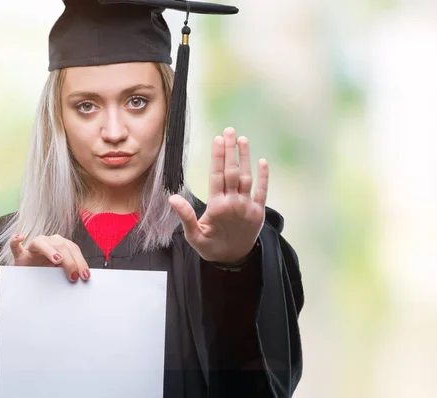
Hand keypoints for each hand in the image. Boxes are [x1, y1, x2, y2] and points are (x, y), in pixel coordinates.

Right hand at [10, 234, 90, 282]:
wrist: (31, 277)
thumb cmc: (49, 272)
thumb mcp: (62, 271)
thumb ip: (70, 270)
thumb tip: (83, 277)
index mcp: (61, 244)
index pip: (73, 248)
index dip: (80, 261)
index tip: (84, 275)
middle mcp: (48, 241)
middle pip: (60, 245)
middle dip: (69, 261)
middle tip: (73, 275)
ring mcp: (33, 246)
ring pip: (40, 242)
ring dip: (50, 250)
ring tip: (58, 260)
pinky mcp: (20, 254)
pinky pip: (15, 245)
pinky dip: (15, 240)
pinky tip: (20, 237)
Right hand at [169, 127, 267, 263]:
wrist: (233, 261)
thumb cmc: (210, 246)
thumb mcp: (193, 235)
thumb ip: (185, 216)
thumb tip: (173, 198)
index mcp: (217, 207)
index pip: (217, 176)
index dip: (218, 156)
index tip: (217, 139)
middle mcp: (234, 204)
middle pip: (232, 171)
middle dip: (230, 150)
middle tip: (228, 131)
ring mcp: (248, 207)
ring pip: (247, 178)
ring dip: (245, 157)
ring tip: (242, 139)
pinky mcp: (258, 212)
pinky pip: (263, 191)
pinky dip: (263, 177)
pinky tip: (263, 161)